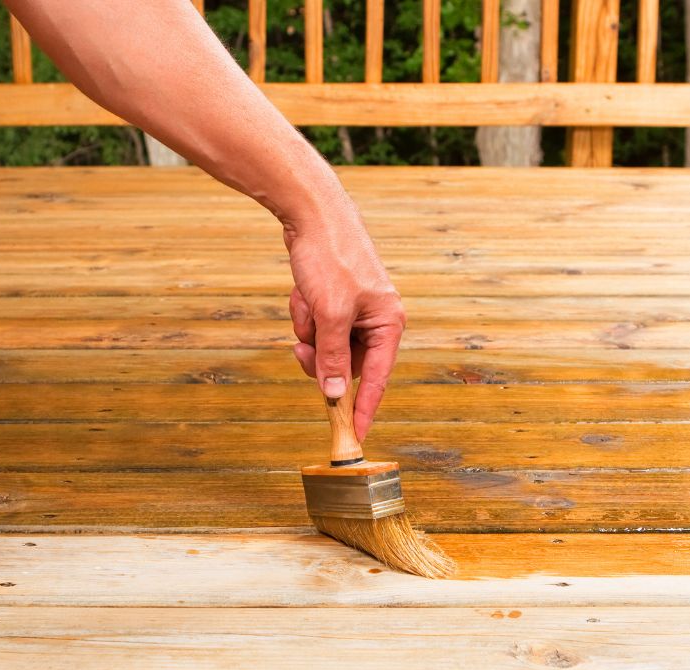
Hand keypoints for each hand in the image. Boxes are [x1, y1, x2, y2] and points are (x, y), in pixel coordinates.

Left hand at [283, 205, 405, 441]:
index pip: (377, 378)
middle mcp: (376, 320)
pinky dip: (304, 313)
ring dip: (308, 330)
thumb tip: (334, 396)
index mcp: (388, 323)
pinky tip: (302, 291)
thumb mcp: (329, 314)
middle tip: (302, 347)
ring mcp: (355, 310)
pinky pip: (316, 326)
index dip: (365, 408)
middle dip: (320, 355)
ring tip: (305, 301)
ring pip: (326, 345)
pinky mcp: (335, 301)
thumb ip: (332, 358)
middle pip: (345, 364)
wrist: (312, 213)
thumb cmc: (329, 258)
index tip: (356, 435)